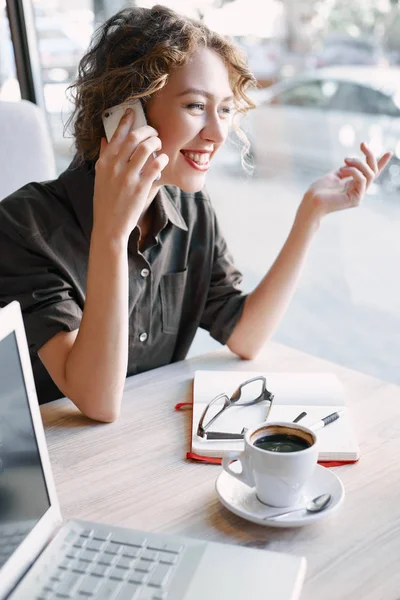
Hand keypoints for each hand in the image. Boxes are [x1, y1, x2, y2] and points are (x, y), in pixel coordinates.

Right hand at [93, 108, 168, 242]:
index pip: (116, 135)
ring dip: (155, 142)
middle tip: (153, 131)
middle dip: (147, 129)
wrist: (109, 226)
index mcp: (104, 162)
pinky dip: (161, 158)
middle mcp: (114, 167)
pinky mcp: (140, 187)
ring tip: (159, 144)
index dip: (126, 120)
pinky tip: (163, 158)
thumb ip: (104, 158)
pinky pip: (155, 165)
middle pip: (133, 137)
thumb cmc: (105, 202)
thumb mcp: (100, 178)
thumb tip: (106, 139)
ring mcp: (127, 177)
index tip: (133, 112)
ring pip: (145, 148)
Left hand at [299, 143, 392, 221]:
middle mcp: (359, 190)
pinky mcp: (356, 199)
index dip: (380, 163)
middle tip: (362, 144)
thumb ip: (346, 170)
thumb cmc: (319, 189)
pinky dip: (353, 171)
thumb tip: (352, 162)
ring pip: (369, 174)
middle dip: (370, 155)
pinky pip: (362, 179)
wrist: (311, 201)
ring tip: (345, 160)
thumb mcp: (334, 175)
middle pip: (372, 170)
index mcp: (353, 184)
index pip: (370, 173)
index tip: (389, 152)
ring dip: (358, 163)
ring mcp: (359, 195)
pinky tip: (342, 170)